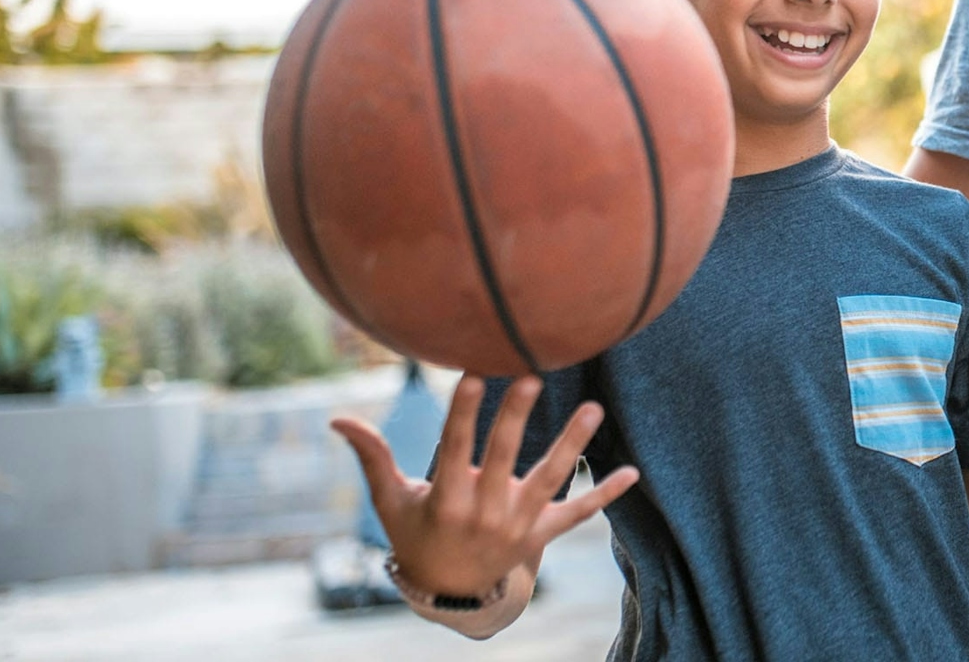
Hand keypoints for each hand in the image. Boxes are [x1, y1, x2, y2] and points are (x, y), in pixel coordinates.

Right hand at [331, 376, 637, 594]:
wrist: (451, 593)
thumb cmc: (417, 535)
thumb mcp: (390, 502)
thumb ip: (372, 456)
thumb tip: (337, 417)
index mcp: (446, 500)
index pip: (454, 450)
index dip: (463, 414)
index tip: (473, 376)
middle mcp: (485, 512)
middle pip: (503, 458)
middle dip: (516, 420)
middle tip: (533, 379)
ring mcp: (518, 524)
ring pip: (550, 480)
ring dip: (572, 445)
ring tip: (593, 409)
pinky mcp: (542, 534)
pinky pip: (578, 514)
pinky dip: (605, 495)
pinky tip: (632, 472)